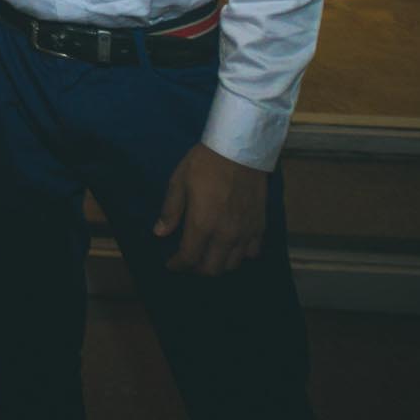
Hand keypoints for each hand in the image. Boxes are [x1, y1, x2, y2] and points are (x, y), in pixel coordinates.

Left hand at [154, 143, 268, 275]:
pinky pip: (252, 252)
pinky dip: (241, 254)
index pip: (189, 258)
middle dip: (197, 269)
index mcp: (202, 224)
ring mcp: (245, 232)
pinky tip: (233, 246)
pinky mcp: (260, 226)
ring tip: (209, 255)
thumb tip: (159, 233)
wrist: (240, 149)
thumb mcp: (179, 181)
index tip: (171, 264)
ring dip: (218, 264)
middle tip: (189, 260)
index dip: (177, 265)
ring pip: (233, 264)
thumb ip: (171, 210)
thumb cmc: (205, 163)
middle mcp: (225, 235)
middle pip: (212, 269)